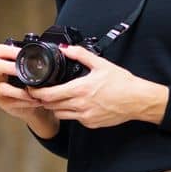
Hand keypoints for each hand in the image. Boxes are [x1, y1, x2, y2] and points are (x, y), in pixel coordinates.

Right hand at [0, 43, 61, 136]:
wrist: (42, 109)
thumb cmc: (42, 88)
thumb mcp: (45, 73)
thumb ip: (45, 62)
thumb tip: (62, 49)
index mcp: (11, 62)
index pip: (0, 50)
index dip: (8, 50)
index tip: (20, 53)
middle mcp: (3, 74)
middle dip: (9, 68)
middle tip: (22, 73)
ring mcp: (1, 88)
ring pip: (1, 86)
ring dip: (19, 90)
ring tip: (34, 93)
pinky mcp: (2, 102)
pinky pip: (9, 100)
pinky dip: (23, 100)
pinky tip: (34, 101)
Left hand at [25, 43, 168, 128]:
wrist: (137, 100)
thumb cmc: (122, 82)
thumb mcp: (101, 64)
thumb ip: (80, 55)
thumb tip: (65, 48)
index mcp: (80, 89)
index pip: (49, 94)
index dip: (37, 92)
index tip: (33, 87)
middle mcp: (80, 105)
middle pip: (51, 105)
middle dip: (44, 99)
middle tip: (42, 91)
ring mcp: (85, 116)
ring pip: (60, 114)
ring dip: (55, 106)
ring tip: (58, 97)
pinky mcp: (90, 123)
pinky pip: (74, 119)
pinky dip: (71, 112)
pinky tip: (77, 104)